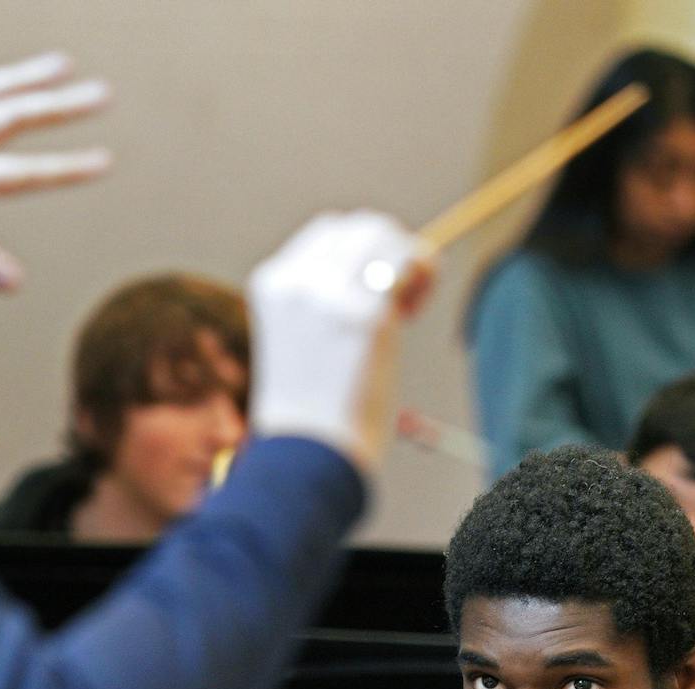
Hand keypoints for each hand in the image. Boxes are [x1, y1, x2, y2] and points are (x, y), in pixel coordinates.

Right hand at [247, 211, 435, 474]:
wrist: (307, 457)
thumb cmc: (311, 414)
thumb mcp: (302, 343)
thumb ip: (326, 302)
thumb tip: (382, 272)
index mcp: (270, 285)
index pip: (325, 234)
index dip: (359, 255)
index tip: (370, 294)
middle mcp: (295, 281)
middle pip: (356, 225)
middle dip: (387, 251)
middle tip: (398, 300)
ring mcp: (329, 294)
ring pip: (383, 232)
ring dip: (408, 259)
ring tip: (407, 305)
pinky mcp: (365, 315)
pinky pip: (409, 261)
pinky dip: (424, 273)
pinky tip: (415, 310)